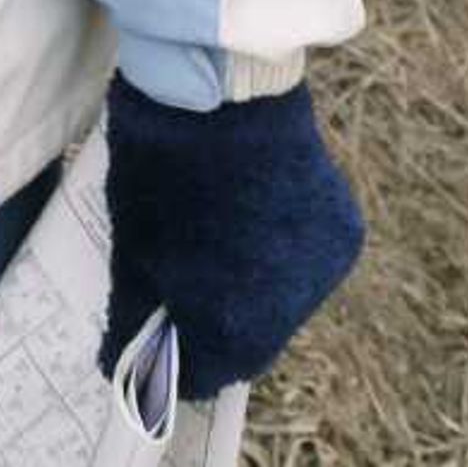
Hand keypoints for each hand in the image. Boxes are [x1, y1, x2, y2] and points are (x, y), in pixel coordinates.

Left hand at [96, 73, 364, 401]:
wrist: (222, 90)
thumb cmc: (162, 172)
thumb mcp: (133, 252)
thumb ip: (134, 317)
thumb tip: (122, 364)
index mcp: (233, 328)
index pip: (203, 376)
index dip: (173, 362)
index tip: (153, 339)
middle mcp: (291, 313)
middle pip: (248, 343)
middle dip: (214, 327)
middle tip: (181, 287)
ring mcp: (324, 271)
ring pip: (283, 306)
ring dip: (252, 292)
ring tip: (219, 244)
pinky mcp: (345, 231)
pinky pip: (309, 266)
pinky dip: (283, 256)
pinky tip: (255, 220)